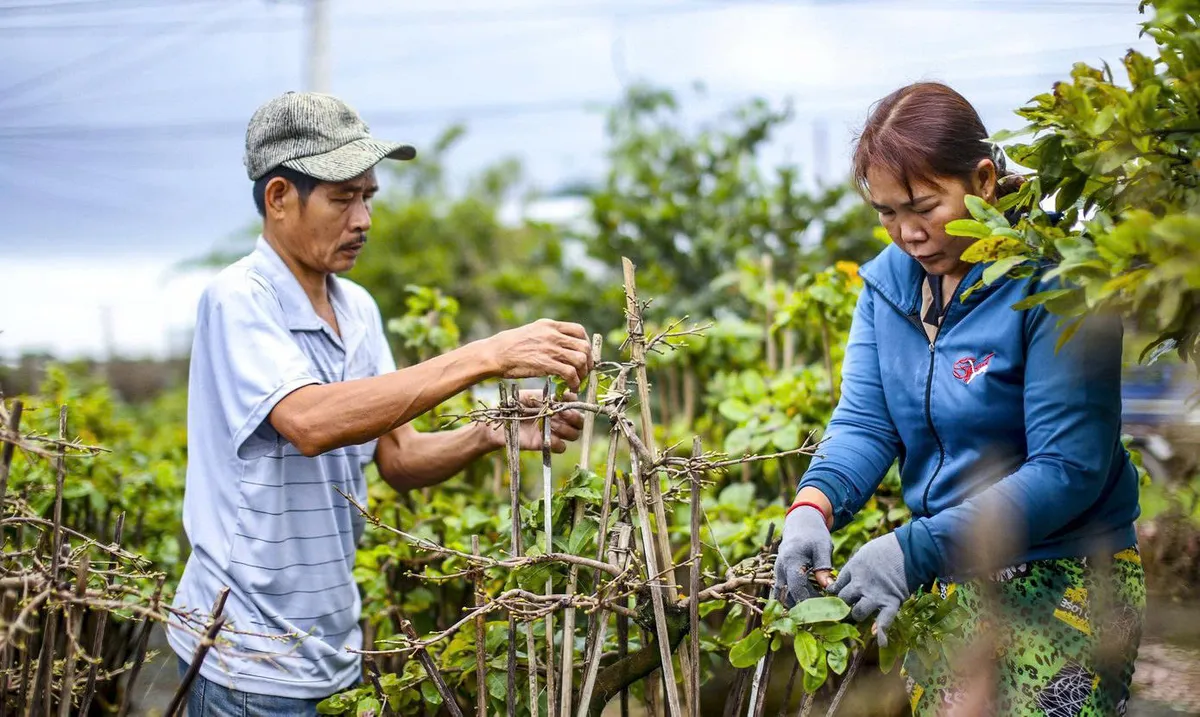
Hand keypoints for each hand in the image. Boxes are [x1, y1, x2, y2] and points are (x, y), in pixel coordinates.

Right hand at [488, 319, 592, 390]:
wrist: (494, 353)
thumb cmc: (510, 346)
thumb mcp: (532, 332)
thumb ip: (548, 336)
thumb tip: (563, 348)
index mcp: (549, 325)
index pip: (579, 331)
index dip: (586, 344)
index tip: (584, 356)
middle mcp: (552, 334)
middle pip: (584, 346)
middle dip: (588, 362)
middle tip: (584, 372)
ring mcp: (550, 348)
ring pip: (580, 359)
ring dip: (583, 374)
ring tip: (577, 382)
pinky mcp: (545, 363)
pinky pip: (570, 373)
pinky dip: (575, 382)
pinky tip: (571, 388)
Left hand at [515, 390, 583, 452]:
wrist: (499, 422)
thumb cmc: (512, 406)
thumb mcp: (527, 396)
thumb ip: (544, 395)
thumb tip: (561, 396)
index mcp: (555, 404)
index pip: (574, 403)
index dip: (574, 402)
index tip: (566, 400)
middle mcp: (557, 418)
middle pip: (579, 421)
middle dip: (575, 417)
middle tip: (563, 415)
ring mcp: (553, 432)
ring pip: (574, 434)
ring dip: (567, 430)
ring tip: (553, 426)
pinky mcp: (545, 444)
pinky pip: (561, 447)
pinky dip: (558, 443)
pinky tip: (548, 438)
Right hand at [774, 505, 833, 606]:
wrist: (801, 523)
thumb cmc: (814, 534)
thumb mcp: (823, 547)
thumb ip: (824, 567)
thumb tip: (828, 588)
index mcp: (791, 561)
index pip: (797, 588)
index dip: (809, 602)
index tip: (825, 610)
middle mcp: (780, 568)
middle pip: (787, 597)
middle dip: (803, 609)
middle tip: (821, 617)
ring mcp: (777, 572)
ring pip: (782, 597)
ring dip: (796, 607)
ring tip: (814, 614)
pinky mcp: (779, 575)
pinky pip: (781, 593)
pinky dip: (790, 602)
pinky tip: (804, 609)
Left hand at [826, 532, 909, 647]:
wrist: (909, 549)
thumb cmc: (886, 547)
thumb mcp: (864, 552)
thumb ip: (854, 566)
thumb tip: (847, 575)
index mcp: (853, 570)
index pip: (836, 586)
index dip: (835, 591)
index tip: (835, 595)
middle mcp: (860, 585)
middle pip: (843, 600)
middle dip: (844, 604)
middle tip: (848, 605)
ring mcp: (874, 595)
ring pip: (858, 613)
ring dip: (858, 615)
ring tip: (861, 613)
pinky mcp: (891, 602)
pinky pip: (884, 621)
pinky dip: (883, 632)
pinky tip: (881, 642)